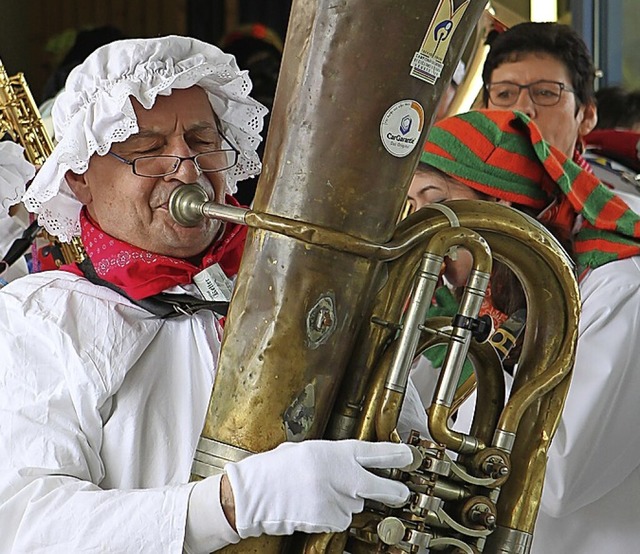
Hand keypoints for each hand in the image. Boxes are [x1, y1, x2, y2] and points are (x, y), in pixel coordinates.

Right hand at [224, 439, 411, 538]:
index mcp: (336, 452)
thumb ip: (331, 456)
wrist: (255, 493)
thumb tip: (346, 462)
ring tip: (319, 494)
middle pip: (382, 487)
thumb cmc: (276, 468)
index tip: (410, 457)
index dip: (397, 455)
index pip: (376, 453)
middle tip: (401, 493)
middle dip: (395, 492)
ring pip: (356, 506)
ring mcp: (338, 500)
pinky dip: (332, 516)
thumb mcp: (307, 450)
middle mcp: (342, 475)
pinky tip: (313, 507)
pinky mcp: (330, 520)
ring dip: (347, 503)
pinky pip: (341, 520)